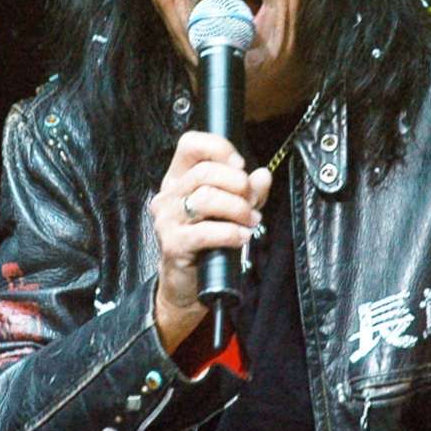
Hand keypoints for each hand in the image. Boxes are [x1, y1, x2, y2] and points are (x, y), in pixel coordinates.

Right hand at [147, 130, 270, 350]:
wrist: (187, 285)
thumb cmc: (207, 244)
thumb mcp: (230, 211)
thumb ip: (248, 192)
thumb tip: (263, 175)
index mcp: (178, 179)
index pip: (190, 145)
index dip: (218, 148)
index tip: (239, 165)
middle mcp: (168, 195)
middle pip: (205, 171)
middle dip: (238, 185)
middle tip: (251, 202)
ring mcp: (167, 219)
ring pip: (207, 197)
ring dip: (238, 209)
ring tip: (250, 221)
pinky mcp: (173, 244)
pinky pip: (207, 231)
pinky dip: (231, 233)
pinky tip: (242, 237)